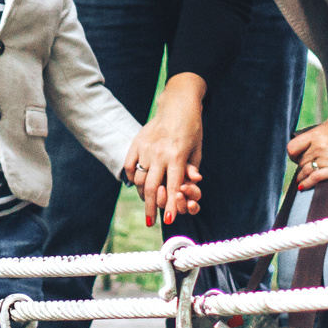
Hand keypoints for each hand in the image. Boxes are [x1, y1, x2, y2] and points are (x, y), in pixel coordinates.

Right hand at [124, 82, 205, 225]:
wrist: (177, 105)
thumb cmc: (192, 129)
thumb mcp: (197, 150)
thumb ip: (192, 170)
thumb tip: (192, 185)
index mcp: (177, 156)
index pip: (172, 188)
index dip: (170, 206)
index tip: (168, 220)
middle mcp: (159, 154)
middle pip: (151, 188)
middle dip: (151, 208)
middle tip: (150, 222)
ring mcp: (145, 148)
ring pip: (138, 179)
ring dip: (141, 194)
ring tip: (146, 202)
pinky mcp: (136, 143)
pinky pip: (129, 166)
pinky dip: (131, 177)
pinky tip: (137, 184)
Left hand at [287, 115, 327, 189]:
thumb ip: (320, 130)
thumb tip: (311, 137)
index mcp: (318, 133)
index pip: (293, 147)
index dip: (292, 153)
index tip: (295, 156)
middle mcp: (319, 147)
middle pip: (300, 160)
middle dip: (300, 164)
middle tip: (302, 167)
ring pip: (306, 171)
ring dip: (301, 176)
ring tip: (300, 179)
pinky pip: (316, 179)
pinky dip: (307, 184)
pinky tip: (302, 186)